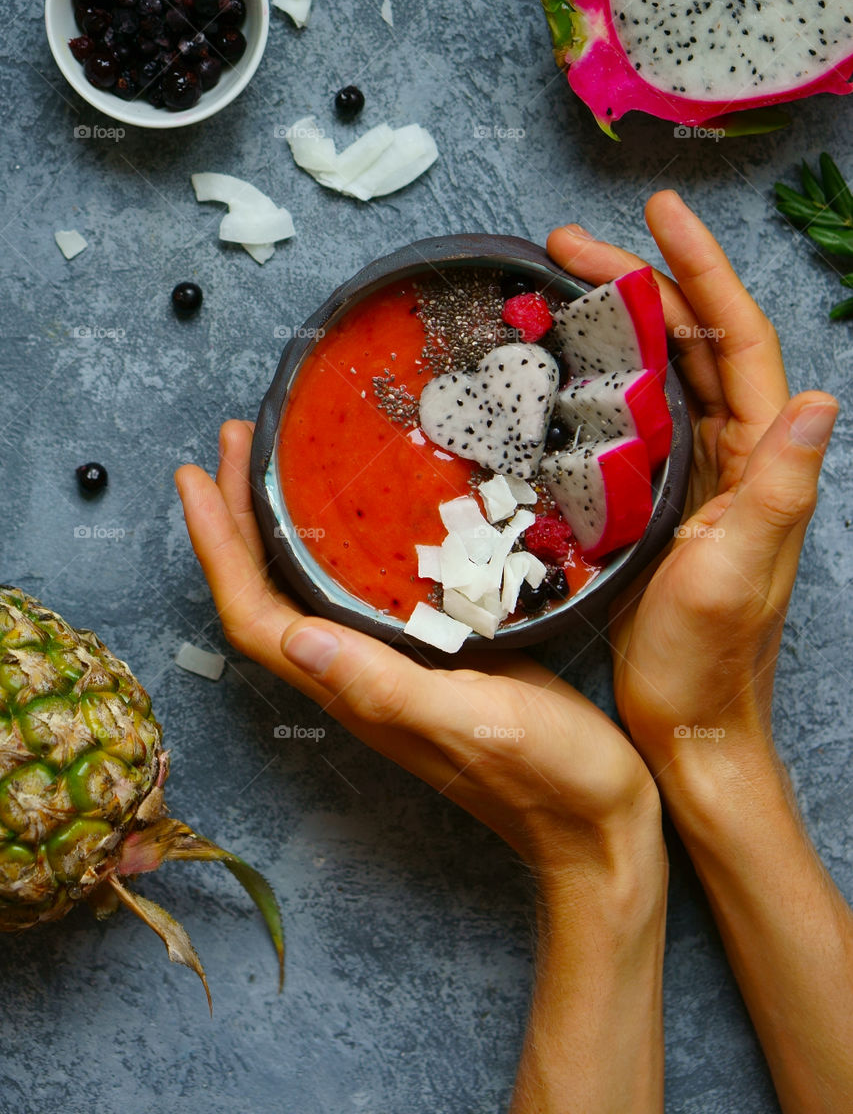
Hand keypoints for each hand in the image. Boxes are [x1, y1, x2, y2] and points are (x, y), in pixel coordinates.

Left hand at [175, 421, 662, 884]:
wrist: (596, 818)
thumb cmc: (545, 778)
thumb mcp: (469, 722)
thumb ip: (386, 687)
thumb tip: (298, 639)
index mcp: (355, 690)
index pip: (254, 617)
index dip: (217, 550)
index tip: (194, 480)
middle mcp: (359, 674)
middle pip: (269, 593)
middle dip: (239, 518)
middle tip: (232, 442)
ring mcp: (394, 663)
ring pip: (310, 587)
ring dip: (281, 524)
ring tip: (275, 461)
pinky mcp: (435, 651)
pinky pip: (362, 588)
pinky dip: (343, 541)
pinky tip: (360, 509)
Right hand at [547, 191, 837, 781]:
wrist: (688, 725)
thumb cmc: (711, 660)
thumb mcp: (740, 572)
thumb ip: (778, 489)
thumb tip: (820, 402)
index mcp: (759, 459)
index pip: (738, 341)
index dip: (701, 272)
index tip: (657, 216)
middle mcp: (733, 454)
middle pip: (694, 341)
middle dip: (640, 280)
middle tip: (567, 244)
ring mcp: (694, 475)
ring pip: (660, 373)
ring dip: (617, 322)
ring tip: (558, 284)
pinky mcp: (657, 500)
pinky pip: (631, 419)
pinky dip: (601, 379)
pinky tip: (561, 366)